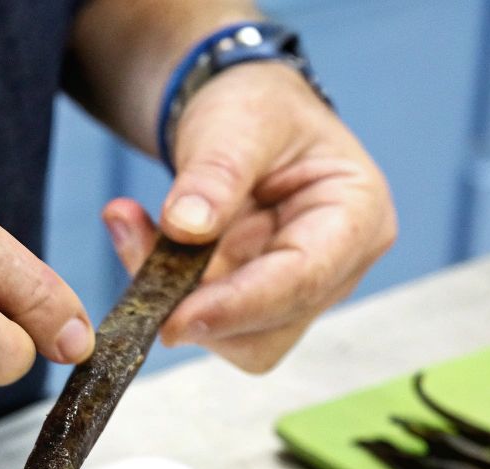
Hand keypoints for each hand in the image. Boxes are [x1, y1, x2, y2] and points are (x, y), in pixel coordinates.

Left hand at [102, 62, 395, 372]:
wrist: (245, 118)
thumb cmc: (260, 109)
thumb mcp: (240, 120)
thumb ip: (217, 171)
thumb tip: (185, 228)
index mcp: (358, 217)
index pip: (302, 281)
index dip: (237, 306)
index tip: (174, 317)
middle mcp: (337, 267)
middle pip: (270, 328)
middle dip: (198, 306)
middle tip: (133, 245)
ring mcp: (296, 291)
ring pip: (235, 338)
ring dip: (174, 300)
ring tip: (131, 227)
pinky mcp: (254, 301)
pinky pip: (208, 319)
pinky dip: (165, 290)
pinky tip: (138, 237)